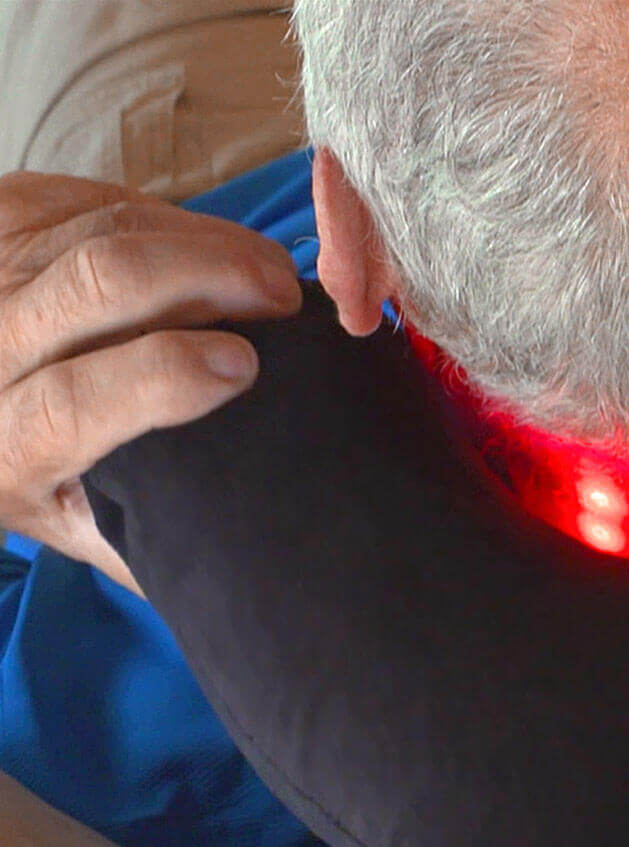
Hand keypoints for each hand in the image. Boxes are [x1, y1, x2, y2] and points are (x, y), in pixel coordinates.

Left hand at [0, 171, 302, 600]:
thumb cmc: (29, 465)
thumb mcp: (79, 521)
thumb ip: (149, 537)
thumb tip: (248, 548)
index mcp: (9, 443)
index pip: (76, 401)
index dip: (167, 376)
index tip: (246, 367)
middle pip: (100, 284)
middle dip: (212, 276)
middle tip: (284, 297)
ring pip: (113, 228)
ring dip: (212, 242)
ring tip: (271, 271)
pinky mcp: (10, 212)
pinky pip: (108, 199)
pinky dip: (178, 220)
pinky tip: (215, 249)